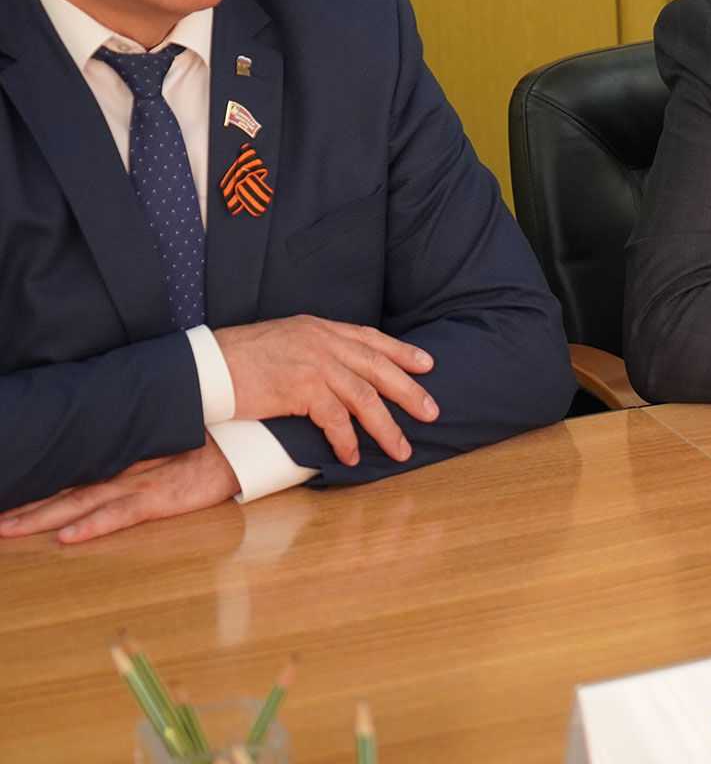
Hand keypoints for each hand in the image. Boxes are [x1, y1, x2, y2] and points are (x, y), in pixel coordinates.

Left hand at [0, 437, 239, 543]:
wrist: (246, 442)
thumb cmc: (209, 443)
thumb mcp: (165, 443)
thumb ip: (136, 453)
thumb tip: (104, 460)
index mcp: (123, 457)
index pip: (69, 471)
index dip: (35, 484)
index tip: (4, 491)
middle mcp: (123, 469)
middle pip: (64, 488)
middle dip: (24, 505)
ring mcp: (142, 484)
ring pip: (81, 501)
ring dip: (41, 516)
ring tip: (6, 529)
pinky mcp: (163, 499)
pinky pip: (121, 516)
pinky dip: (93, 526)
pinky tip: (66, 537)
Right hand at [214, 316, 437, 466]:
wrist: (204, 366)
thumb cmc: (237, 357)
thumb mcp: (283, 340)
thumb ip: (312, 348)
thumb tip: (335, 369)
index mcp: (319, 328)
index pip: (370, 338)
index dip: (402, 352)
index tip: (427, 365)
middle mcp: (323, 342)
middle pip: (379, 368)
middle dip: (409, 392)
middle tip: (432, 412)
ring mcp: (314, 364)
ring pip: (365, 397)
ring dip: (386, 427)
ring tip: (402, 449)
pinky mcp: (301, 389)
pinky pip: (335, 420)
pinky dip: (347, 441)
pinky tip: (354, 457)